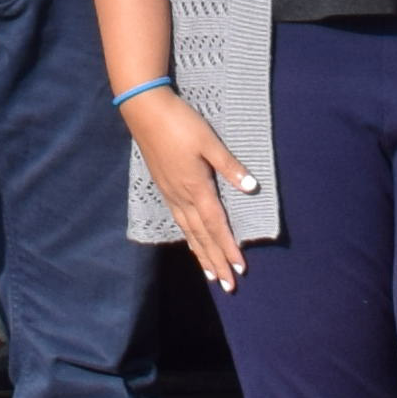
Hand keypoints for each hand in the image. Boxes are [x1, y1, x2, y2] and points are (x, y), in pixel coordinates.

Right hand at [123, 85, 258, 286]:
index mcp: (197, 187)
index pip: (217, 226)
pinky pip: (179, 221)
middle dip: (216, 261)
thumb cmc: (180, 123)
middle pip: (202, 236)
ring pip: (189, 232)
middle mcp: (182, 197)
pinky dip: (188, 238)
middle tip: (227, 285)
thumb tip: (251, 187)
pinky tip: (191, 242)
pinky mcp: (163, 187)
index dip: (228, 248)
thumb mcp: (209, 141)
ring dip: (201, 254)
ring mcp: (170, 194)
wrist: (144, 112)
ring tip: (210, 274)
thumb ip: (229, 166)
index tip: (239, 269)